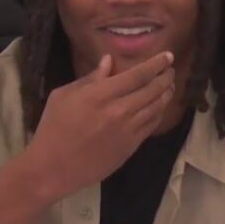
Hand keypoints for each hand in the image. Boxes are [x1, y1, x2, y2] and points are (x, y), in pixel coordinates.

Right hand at [22, 51, 175, 200]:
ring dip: (166, 94)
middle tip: (171, 69)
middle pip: (152, 90)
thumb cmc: (53, 128)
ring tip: (170, 85)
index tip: (167, 56)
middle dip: (165, 77)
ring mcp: (128, 130)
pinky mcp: (131, 147)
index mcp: (100, 95)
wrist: (53, 167)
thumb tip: (109, 61)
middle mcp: (119, 111)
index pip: (137, 75)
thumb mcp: (63, 95)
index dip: (155, 64)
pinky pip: (152, 125)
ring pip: (156, 107)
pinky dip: (159, 112)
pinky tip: (160, 106)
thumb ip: (90, 78)